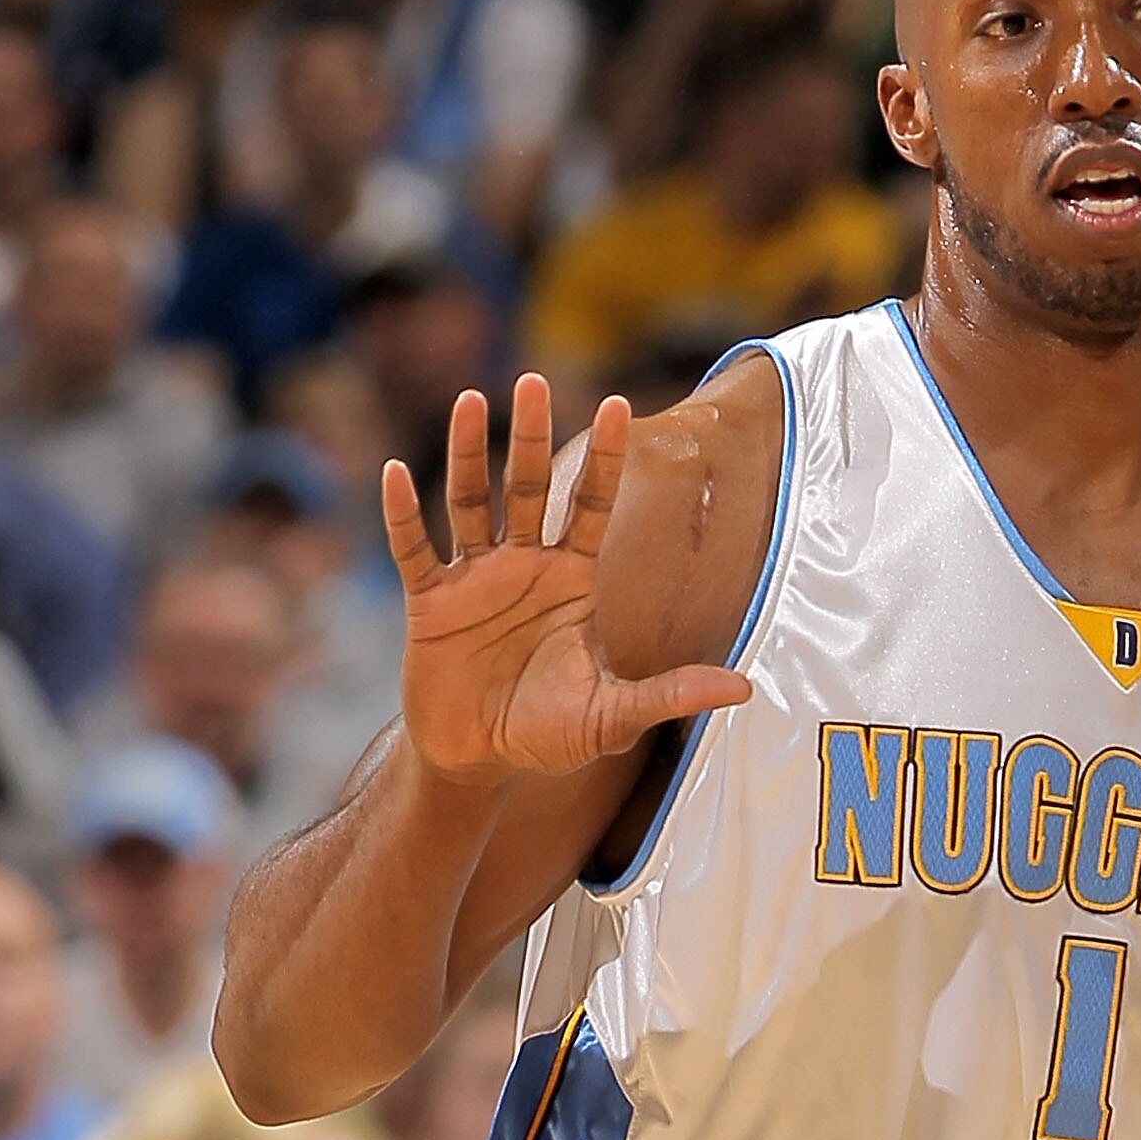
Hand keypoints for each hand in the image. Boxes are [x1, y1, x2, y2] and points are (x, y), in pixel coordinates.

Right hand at [384, 376, 751, 786]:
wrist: (481, 759)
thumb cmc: (548, 733)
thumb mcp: (613, 716)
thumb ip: (671, 695)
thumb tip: (744, 689)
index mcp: (571, 580)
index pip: (590, 505)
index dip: (603, 459)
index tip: (618, 405)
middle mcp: (524, 566)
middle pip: (527, 487)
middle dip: (529, 436)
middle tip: (534, 380)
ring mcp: (475, 579)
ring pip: (470, 502)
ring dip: (467, 453)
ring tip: (469, 399)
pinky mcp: (431, 602)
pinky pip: (415, 550)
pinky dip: (404, 516)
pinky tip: (396, 474)